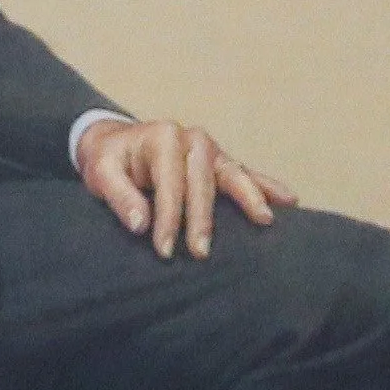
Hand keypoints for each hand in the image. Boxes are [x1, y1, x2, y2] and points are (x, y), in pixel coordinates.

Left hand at [76, 117, 291, 258]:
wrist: (116, 144)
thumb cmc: (109, 161)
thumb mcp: (100, 174)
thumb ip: (119, 196)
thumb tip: (141, 224)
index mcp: (162, 138)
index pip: (169, 183)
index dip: (168, 218)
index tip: (165, 250)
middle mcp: (191, 138)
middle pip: (203, 181)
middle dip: (202, 218)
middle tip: (201, 252)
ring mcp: (209, 149)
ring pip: (232, 175)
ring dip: (249, 198)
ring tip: (265, 220)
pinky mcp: (220, 162)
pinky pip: (246, 174)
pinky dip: (266, 186)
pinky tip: (289, 200)